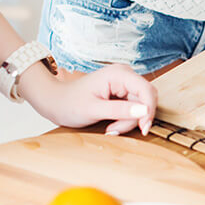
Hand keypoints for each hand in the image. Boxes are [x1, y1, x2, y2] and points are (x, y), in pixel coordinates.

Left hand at [25, 64, 157, 135]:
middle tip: (116, 130)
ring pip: (141, 106)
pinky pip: (134, 108)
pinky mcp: (123, 92)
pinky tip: (112, 124)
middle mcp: (125, 75)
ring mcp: (124, 84)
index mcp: (118, 74)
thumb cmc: (69, 103)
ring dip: (129, 121)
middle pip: (145, 99)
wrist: (56, 102)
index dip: (149, 109)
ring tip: (110, 128)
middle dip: (135, 118)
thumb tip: (145, 111)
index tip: (144, 128)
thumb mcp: (93, 110)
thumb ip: (120, 110)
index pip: (147, 90)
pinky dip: (126, 119)